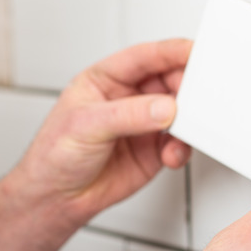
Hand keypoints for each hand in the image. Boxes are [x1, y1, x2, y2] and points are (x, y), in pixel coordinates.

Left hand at [8, 39, 192, 226]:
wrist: (57, 198)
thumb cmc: (55, 155)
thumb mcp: (86, 126)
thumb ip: (128, 115)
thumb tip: (165, 108)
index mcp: (107, 79)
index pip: (144, 58)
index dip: (170, 52)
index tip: (193, 52)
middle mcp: (129, 98)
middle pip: (169, 81)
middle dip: (185, 89)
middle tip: (195, 99)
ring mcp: (145, 123)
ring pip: (180, 112)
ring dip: (187, 122)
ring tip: (182, 132)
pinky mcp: (155, 149)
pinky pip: (180, 142)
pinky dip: (182, 148)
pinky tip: (170, 155)